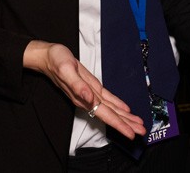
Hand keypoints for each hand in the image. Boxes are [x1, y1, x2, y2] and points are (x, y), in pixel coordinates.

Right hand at [23, 40, 145, 139]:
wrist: (48, 57)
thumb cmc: (56, 62)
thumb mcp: (66, 70)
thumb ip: (77, 86)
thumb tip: (89, 98)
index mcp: (84, 97)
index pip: (105, 114)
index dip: (119, 124)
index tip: (131, 133)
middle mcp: (88, 98)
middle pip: (111, 114)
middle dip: (126, 123)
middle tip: (141, 131)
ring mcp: (89, 94)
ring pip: (110, 108)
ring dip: (124, 117)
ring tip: (137, 123)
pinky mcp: (90, 87)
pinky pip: (107, 99)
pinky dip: (116, 105)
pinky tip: (124, 109)